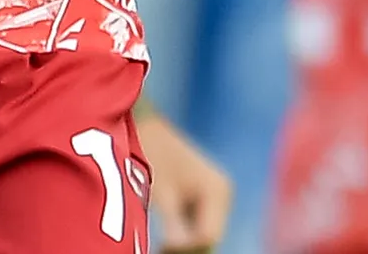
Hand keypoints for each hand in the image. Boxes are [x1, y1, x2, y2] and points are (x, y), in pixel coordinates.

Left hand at [137, 110, 231, 251]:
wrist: (144, 125)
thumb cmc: (151, 153)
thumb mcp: (162, 191)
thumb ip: (174, 223)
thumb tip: (179, 247)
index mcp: (218, 191)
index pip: (209, 236)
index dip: (186, 248)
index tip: (161, 246)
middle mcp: (223, 193)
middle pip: (210, 236)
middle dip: (187, 247)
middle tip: (160, 248)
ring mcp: (216, 194)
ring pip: (205, 232)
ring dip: (186, 240)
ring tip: (161, 242)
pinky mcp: (205, 195)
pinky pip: (198, 223)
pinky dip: (184, 231)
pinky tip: (166, 233)